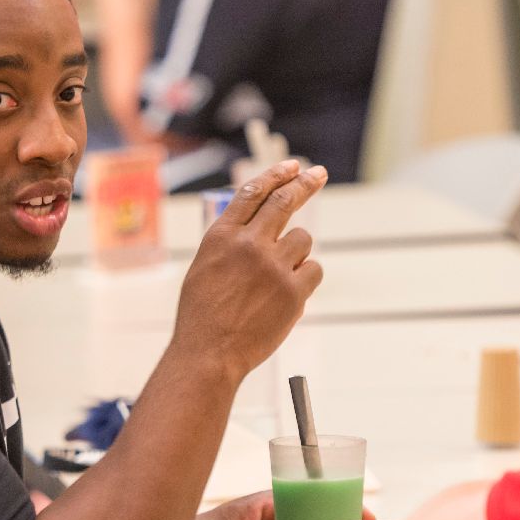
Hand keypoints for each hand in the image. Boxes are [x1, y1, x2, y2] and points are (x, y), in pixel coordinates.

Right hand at [170, 161, 327, 380]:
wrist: (209, 353)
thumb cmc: (202, 316)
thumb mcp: (203, 267)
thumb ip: (230, 242)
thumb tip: (255, 225)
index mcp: (222, 236)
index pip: (253, 191)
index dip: (276, 175)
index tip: (292, 167)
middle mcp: (249, 244)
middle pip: (285, 200)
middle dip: (305, 183)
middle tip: (318, 174)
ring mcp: (273, 266)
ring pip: (303, 240)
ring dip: (297, 253)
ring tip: (277, 279)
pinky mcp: (294, 290)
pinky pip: (314, 269)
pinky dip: (306, 279)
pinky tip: (287, 295)